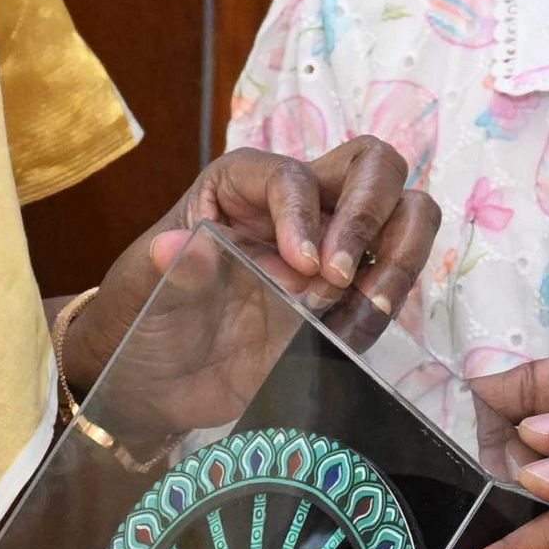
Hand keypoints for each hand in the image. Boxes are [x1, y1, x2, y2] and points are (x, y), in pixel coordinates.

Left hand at [64, 139, 446, 403]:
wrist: (156, 380)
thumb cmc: (143, 313)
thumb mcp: (143, 289)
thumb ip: (170, 270)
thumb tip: (175, 249)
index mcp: (244, 184)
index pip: (294, 177)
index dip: (304, 215)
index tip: (302, 266)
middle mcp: (299, 206)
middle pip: (373, 168)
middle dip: (371, 212)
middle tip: (340, 274)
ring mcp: (331, 249)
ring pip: (405, 215)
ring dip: (399, 256)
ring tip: (369, 303)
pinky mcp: (347, 298)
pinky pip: (390, 284)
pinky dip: (385, 306)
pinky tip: (350, 336)